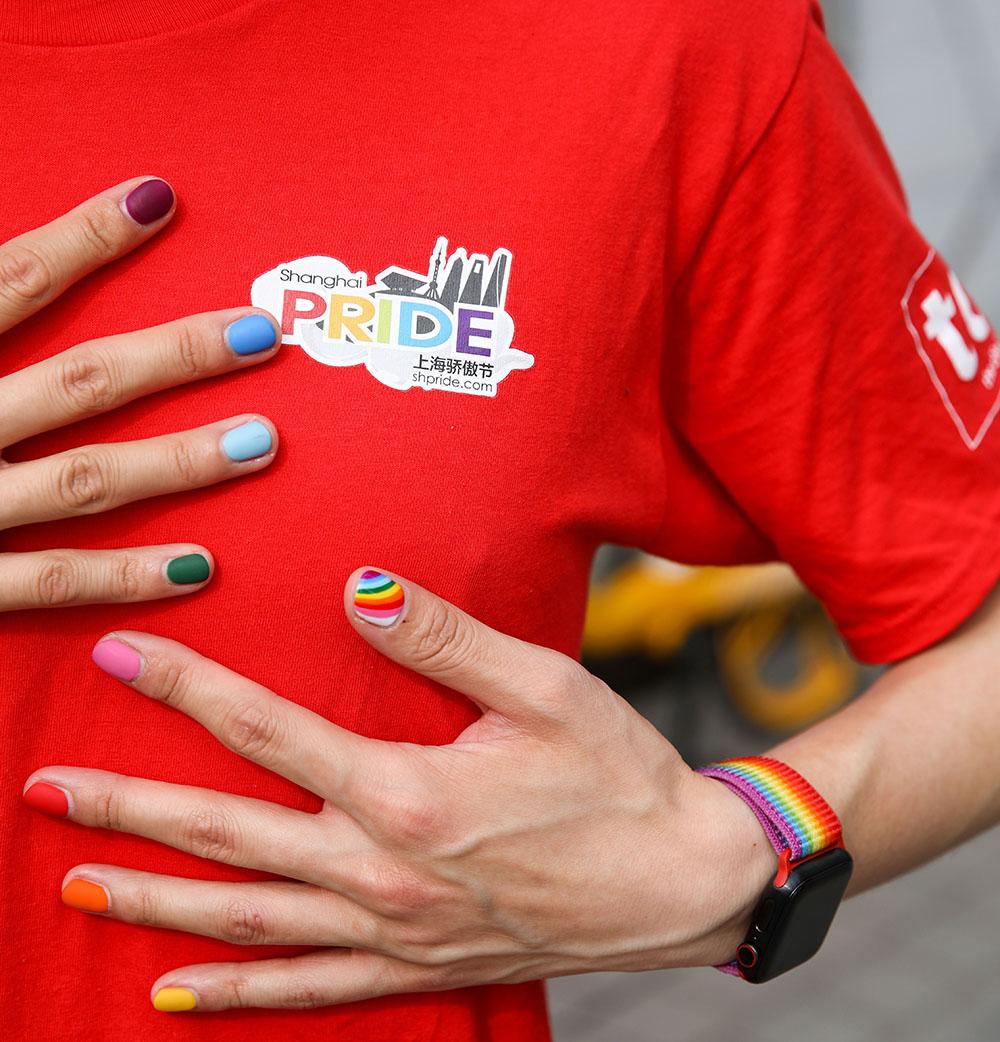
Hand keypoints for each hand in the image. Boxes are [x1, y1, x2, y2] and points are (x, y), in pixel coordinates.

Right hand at [0, 177, 280, 609]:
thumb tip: (8, 266)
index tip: (158, 200)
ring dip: (180, 461)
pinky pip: (47, 581)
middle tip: (260, 334)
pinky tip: (200, 567)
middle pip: (77, 379)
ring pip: (84, 478)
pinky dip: (124, 575)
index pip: (8, 280)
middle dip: (173, 356)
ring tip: (263, 440)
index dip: (84, 239)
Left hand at [22, 568, 775, 1011]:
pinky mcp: (417, 964)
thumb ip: (443, 636)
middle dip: (128, 806)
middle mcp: (384, 869)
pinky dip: (233, 994)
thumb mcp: (542, 687)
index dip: (188, 688)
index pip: (268, 730)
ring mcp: (394, 928)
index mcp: (408, 791)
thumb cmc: (617, 776)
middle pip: (229, 835)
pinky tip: (172, 994)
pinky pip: (305, 991)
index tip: (123, 655)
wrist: (679, 881)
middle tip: (45, 788)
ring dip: (154, 896)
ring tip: (76, 880)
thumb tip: (359, 586)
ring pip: (245, 919)